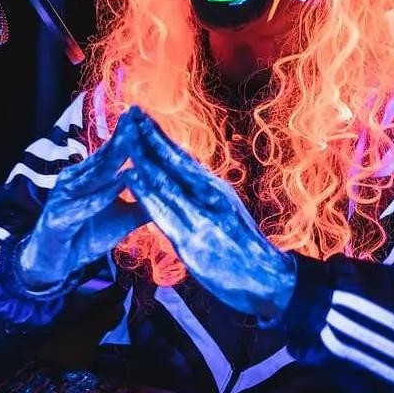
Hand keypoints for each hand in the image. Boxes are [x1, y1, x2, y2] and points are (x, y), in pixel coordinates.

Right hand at [17, 115, 148, 290]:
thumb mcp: (122, 218)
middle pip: (102, 157)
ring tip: (132, 143)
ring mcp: (64, 197)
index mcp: (87, 176)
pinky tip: (117, 186)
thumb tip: (171, 191)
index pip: (111, 152)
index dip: (127, 134)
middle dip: (122, 137)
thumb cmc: (87, 235)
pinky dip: (102, 195)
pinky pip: (84, 205)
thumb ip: (143, 203)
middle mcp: (74, 180)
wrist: (54, 264)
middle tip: (138, 117)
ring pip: (94, 177)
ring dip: (113, 160)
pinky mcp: (59, 217)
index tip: (145, 115)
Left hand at [121, 106, 295, 321]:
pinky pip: (164, 213)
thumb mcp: (226, 209)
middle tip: (130, 113)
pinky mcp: (193, 240)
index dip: (160, 135)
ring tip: (125, 136)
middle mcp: (210, 197)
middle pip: (174, 162)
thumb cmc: (243, 246)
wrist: (268, 280)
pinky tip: (132, 178)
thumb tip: (184, 167)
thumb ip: (204, 190)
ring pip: (166, 182)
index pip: (183, 157)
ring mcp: (201, 217)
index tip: (142, 115)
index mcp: (215, 188)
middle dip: (149, 137)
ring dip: (144, 158)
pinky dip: (147, 193)